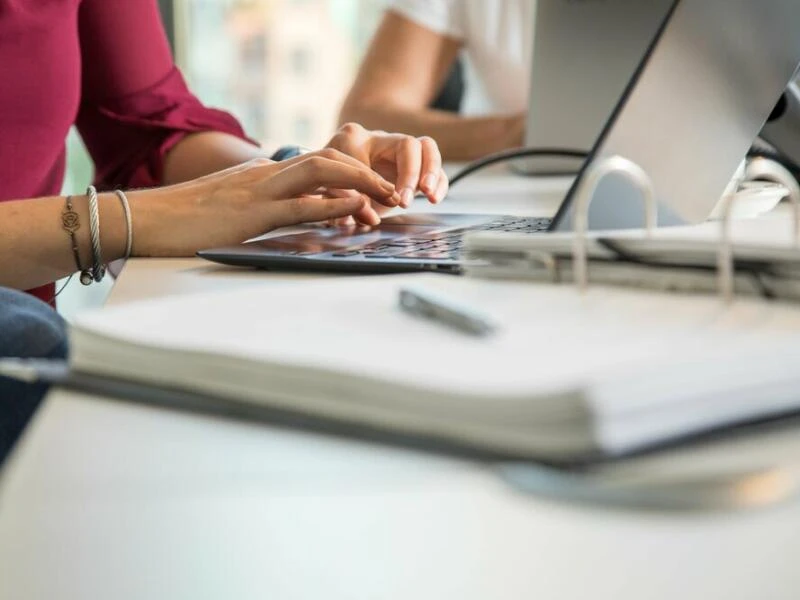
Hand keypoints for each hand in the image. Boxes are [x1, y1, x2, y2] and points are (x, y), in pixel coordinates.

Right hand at [130, 149, 401, 255]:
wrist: (145, 220)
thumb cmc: (185, 220)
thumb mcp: (233, 209)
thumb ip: (263, 207)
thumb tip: (290, 216)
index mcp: (264, 174)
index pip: (319, 164)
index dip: (353, 173)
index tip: (377, 190)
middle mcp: (267, 175)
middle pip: (329, 159)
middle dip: (367, 172)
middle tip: (395, 193)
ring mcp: (260, 191)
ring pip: (321, 173)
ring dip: (361, 182)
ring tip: (389, 198)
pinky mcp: (252, 213)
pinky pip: (300, 204)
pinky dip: (332, 204)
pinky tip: (356, 208)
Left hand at [325, 123, 448, 224]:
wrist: (331, 176)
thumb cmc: (328, 181)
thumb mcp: (328, 190)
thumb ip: (343, 202)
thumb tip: (363, 217)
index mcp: (354, 138)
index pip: (373, 149)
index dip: (379, 179)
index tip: (383, 200)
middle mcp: (381, 139)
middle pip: (408, 144)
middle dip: (410, 173)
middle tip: (405, 199)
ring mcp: (399, 151)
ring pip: (426, 149)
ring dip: (431, 173)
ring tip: (429, 195)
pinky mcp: (414, 166)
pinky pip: (434, 167)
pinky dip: (439, 182)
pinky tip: (434, 198)